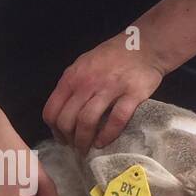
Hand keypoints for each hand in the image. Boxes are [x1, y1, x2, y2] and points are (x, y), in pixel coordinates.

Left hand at [43, 35, 164, 153]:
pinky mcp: (132, 94)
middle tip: (75, 147)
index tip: (62, 138)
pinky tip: (103, 142)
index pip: (52, 110)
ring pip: (87, 122)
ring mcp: (109, 88)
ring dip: (84, 141)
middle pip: (67, 120)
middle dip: (69, 139)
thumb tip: (61, 112)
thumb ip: (71, 85)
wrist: (144, 46)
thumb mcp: (83, 65)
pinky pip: (116, 120)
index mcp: (72, 77)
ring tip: (87, 149)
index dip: (54, 130)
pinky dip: (107, 135)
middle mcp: (87, 83)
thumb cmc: (111, 57)